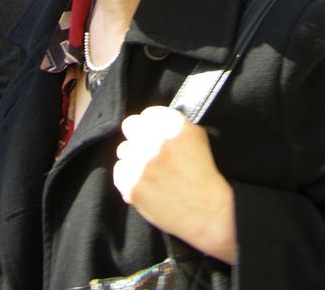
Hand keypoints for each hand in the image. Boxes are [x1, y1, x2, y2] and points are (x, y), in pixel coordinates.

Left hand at [114, 106, 235, 263]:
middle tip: (145, 147)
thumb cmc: (203, 173)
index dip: (151, 123)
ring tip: (149, 170)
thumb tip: (155, 121)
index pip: (147, 113)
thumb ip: (175, 124)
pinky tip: (144, 182)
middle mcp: (154, 141)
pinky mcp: (131, 185)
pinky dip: (129, 176)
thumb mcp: (197, 137)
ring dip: (134, 157)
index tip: (154, 132)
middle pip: (130, 126)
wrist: (206, 210)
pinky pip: (119, 171)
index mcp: (173, 126)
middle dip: (138, 134)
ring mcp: (140, 164)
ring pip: (123, 150)